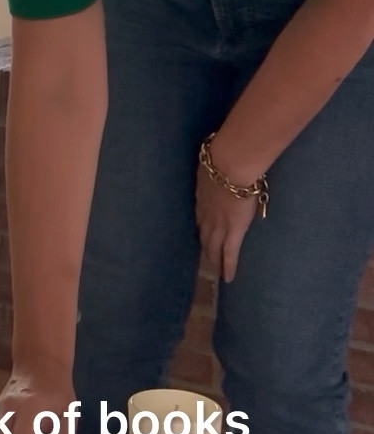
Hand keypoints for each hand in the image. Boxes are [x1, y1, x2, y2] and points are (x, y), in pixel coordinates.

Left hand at [195, 160, 258, 283]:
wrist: (230, 164)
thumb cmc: (223, 155)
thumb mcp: (214, 159)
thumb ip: (215, 163)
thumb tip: (218, 157)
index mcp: (202, 195)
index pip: (201, 214)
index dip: (201, 223)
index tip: (201, 230)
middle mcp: (206, 213)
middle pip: (204, 233)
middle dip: (204, 245)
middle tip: (203, 257)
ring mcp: (219, 224)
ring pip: (214, 246)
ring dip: (213, 259)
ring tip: (213, 271)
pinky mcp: (233, 232)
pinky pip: (230, 254)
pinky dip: (228, 267)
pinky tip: (228, 278)